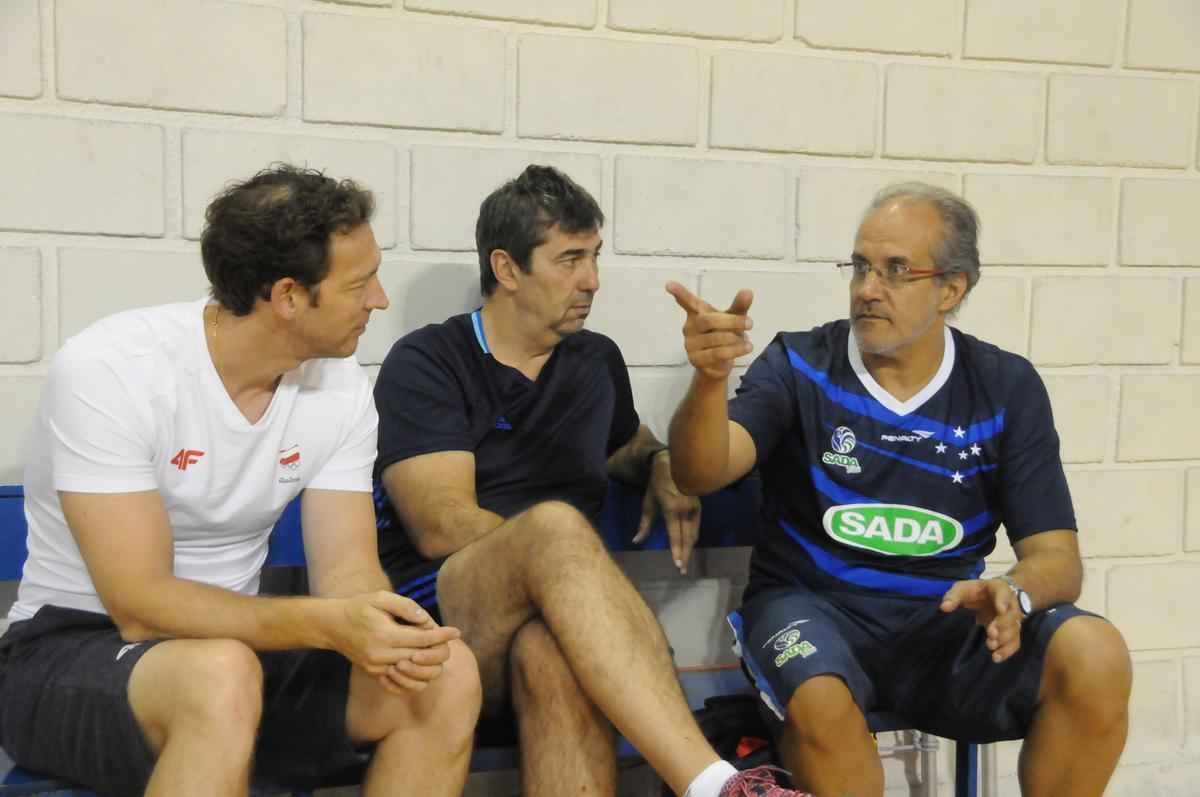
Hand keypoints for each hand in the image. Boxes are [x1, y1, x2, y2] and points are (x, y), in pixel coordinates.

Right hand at [333, 591, 460, 691]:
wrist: (333, 626)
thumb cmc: (359, 607)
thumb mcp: (380, 597)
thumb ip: (405, 606)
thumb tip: (427, 620)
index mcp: (385, 635)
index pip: (422, 639)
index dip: (442, 635)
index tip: (455, 631)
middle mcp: (381, 655)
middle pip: (422, 660)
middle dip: (439, 649)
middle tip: (444, 638)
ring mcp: (377, 668)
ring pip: (414, 677)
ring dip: (429, 666)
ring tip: (431, 650)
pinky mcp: (375, 674)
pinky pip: (401, 684)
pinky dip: (415, 677)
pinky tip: (419, 663)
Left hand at [632, 451, 701, 573]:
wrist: (674, 464)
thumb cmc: (657, 484)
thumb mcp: (648, 502)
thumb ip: (644, 524)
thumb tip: (636, 541)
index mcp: (671, 509)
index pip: (675, 535)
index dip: (676, 551)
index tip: (678, 565)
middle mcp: (685, 510)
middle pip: (687, 538)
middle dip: (685, 554)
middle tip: (683, 570)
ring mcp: (694, 508)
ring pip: (694, 534)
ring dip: (690, 548)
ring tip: (685, 561)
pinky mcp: (699, 507)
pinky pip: (696, 527)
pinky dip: (692, 538)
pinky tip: (689, 546)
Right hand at [665, 281, 753, 381]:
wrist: (719, 364)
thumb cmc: (725, 334)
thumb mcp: (734, 318)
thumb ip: (739, 306)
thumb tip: (748, 291)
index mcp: (697, 313)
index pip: (687, 302)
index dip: (679, 293)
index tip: (669, 284)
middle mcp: (690, 327)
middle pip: (708, 320)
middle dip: (732, 322)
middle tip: (750, 323)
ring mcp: (690, 344)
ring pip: (715, 338)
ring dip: (735, 339)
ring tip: (747, 341)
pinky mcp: (696, 359)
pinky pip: (717, 354)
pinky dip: (735, 350)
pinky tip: (746, 348)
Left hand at [940, 579, 1022, 663]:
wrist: (990, 596)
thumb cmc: (975, 592)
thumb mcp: (963, 589)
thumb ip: (954, 596)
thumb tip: (944, 607)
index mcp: (998, 588)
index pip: (1003, 592)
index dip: (1003, 601)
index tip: (1001, 610)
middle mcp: (1010, 604)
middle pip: (1011, 615)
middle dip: (1002, 625)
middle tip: (991, 633)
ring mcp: (1012, 619)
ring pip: (1014, 630)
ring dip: (1004, 639)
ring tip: (990, 645)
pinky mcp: (1011, 632)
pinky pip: (1014, 642)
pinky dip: (1007, 650)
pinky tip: (996, 657)